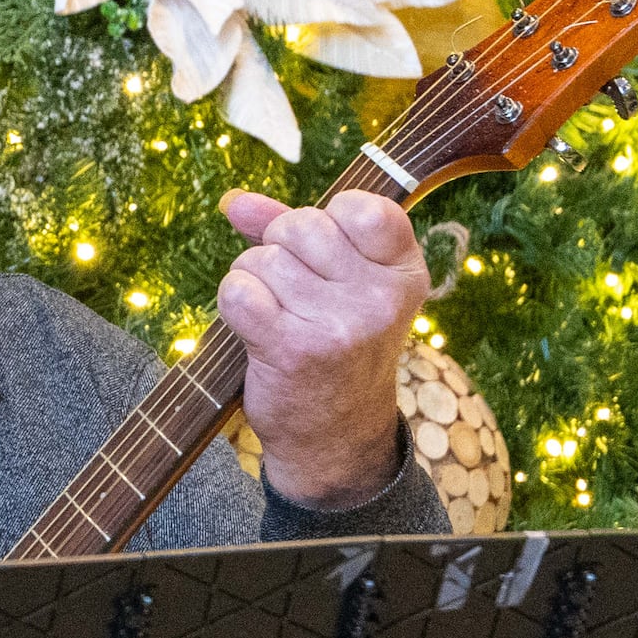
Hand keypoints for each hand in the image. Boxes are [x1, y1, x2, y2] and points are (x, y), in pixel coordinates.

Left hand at [217, 187, 428, 509]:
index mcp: (404, 271)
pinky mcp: (294, 349)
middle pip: (298, 226)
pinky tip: (255, 329)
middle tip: (295, 295)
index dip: (325, 221)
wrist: (335, 435)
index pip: (359, 206)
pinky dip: (233, 303)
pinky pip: (238, 290)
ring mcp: (341, 324)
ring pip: (262, 259)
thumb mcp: (339, 284)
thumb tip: (234, 201)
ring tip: (279, 317)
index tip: (326, 257)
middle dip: (279, 251)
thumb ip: (290, 233)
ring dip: (255, 282)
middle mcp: (380, 296)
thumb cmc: (334, 347)